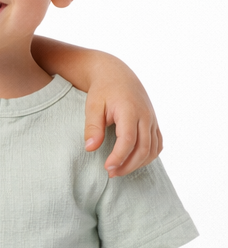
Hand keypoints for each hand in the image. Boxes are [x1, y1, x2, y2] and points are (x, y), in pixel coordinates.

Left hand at [82, 56, 162, 176]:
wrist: (116, 74)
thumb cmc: (103, 90)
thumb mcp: (93, 106)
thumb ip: (92, 127)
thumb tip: (90, 148)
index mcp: (130, 110)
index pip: (128, 141)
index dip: (118, 157)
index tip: (106, 168)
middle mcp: (146, 116)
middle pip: (143, 148)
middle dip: (127, 165)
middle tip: (111, 173)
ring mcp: (152, 119)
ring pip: (153, 149)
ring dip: (138, 164)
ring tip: (119, 170)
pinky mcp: (154, 122)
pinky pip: (157, 144)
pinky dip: (148, 156)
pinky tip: (133, 161)